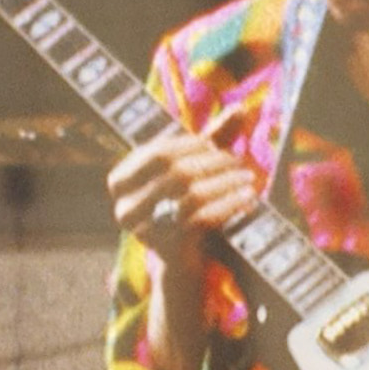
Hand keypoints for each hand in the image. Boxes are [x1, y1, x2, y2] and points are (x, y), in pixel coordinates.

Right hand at [107, 132, 260, 268]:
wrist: (181, 261)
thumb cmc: (185, 208)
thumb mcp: (193, 171)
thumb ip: (213, 139)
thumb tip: (242, 108)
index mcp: (120, 182)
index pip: (158, 153)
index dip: (189, 145)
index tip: (216, 146)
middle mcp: (125, 206)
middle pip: (175, 171)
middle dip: (210, 162)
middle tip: (239, 162)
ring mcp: (144, 229)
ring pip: (191, 193)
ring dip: (225, 182)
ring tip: (248, 178)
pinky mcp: (168, 246)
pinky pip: (203, 217)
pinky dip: (228, 204)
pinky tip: (248, 199)